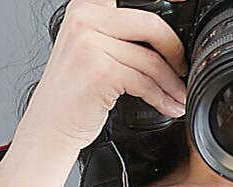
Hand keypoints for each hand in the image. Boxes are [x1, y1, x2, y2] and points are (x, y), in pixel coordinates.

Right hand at [25, 2, 188, 157]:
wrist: (49, 127)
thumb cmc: (72, 93)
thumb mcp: (90, 48)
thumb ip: (117, 33)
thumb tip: (161, 35)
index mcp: (85, 6)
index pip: (135, 0)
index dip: (163, 15)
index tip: (178, 30)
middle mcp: (85, 17)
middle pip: (150, 24)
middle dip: (175, 50)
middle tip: (183, 68)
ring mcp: (90, 43)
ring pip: (150, 58)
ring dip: (172, 82)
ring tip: (179, 95)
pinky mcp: (100, 71)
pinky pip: (143, 81)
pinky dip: (161, 97)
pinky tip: (167, 105)